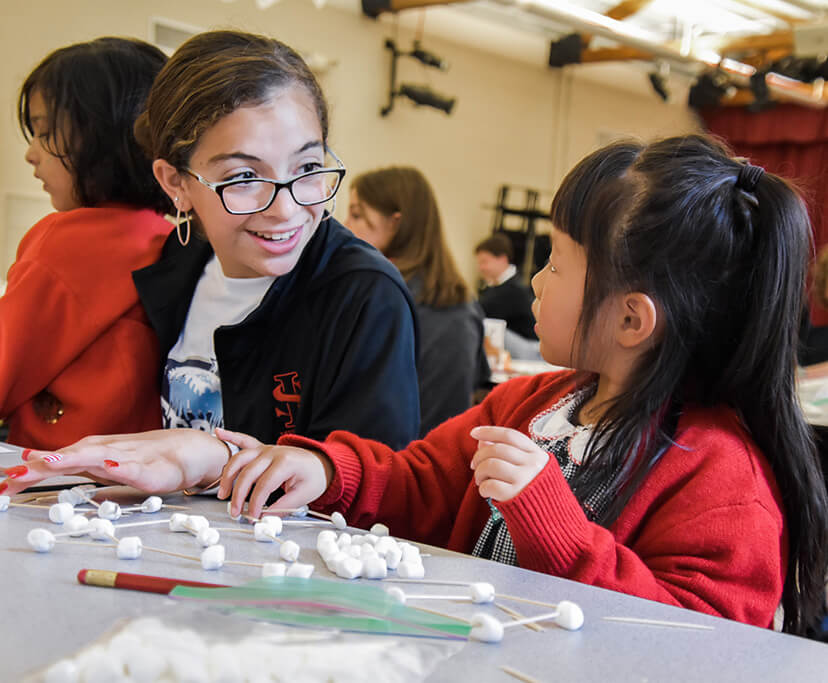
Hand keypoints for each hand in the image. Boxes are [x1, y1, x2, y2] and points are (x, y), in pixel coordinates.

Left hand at [0, 429, 228, 495]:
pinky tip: (110, 466)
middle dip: (41, 465)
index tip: (2, 484)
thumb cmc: (148, 460)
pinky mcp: (150, 469)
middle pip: (69, 457)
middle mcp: (107, 452)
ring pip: (96, 457)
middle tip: (12, 476)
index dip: (29, 471)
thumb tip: (42, 467)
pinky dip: (121, 466)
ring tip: (48, 462)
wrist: (189, 452)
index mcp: (94, 454)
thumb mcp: (108, 467)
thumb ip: (80, 468)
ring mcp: (128, 458)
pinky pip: (133, 468)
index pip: (57, 461)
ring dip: (72, 458)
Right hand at [216, 427, 333, 519]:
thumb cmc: (314, 477)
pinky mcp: (262, 448)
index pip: (264, 485)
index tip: (252, 517)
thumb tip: (265, 519)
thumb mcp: (305, 495)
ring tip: (222, 493)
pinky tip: (219, 433)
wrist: (321, 463)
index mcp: (286, 463)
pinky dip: (231, 436)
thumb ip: (284, 507)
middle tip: (234, 512)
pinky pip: (244, 440)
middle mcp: (273, 452)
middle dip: (238, 495)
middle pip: (248, 473)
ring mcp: (266, 449)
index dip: (255, 503)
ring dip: (228, 475)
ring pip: (240, 458)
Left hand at [469, 426, 548, 501]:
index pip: (510, 436)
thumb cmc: (533, 490)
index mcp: (537, 454)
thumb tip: (482, 442)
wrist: (548, 518)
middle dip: (479, 456)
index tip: (474, 433)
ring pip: (491, 465)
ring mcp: (524, 480)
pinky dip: (483, 488)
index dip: (489, 432)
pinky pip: (490, 485)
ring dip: (479, 472)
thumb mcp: (526, 467)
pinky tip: (486, 492)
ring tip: (480, 480)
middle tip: (474, 465)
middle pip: (497, 449)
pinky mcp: (515, 496)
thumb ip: (507, 452)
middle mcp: (532, 464)